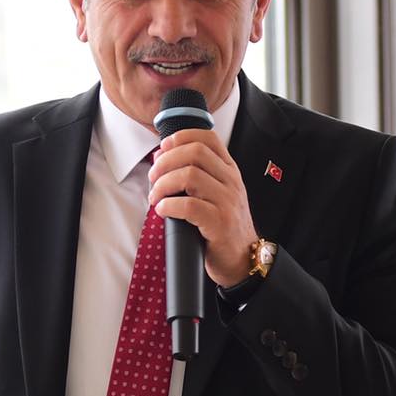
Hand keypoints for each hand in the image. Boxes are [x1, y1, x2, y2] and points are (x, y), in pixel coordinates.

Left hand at [150, 128, 257, 286]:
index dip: (181, 137)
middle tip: (153, 177)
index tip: (163, 148)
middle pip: (195, 153)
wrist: (243, 258)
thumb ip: (198, 174)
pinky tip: (162, 210)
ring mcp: (227, 201)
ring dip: (164, 184)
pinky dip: (169, 205)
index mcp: (229, 170)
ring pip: (190, 176)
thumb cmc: (223, 225)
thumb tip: (161, 159)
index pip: (208, 138)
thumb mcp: (218, 193)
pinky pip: (189, 206)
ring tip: (155, 196)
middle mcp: (231, 181)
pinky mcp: (220, 223)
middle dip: (166, 161)